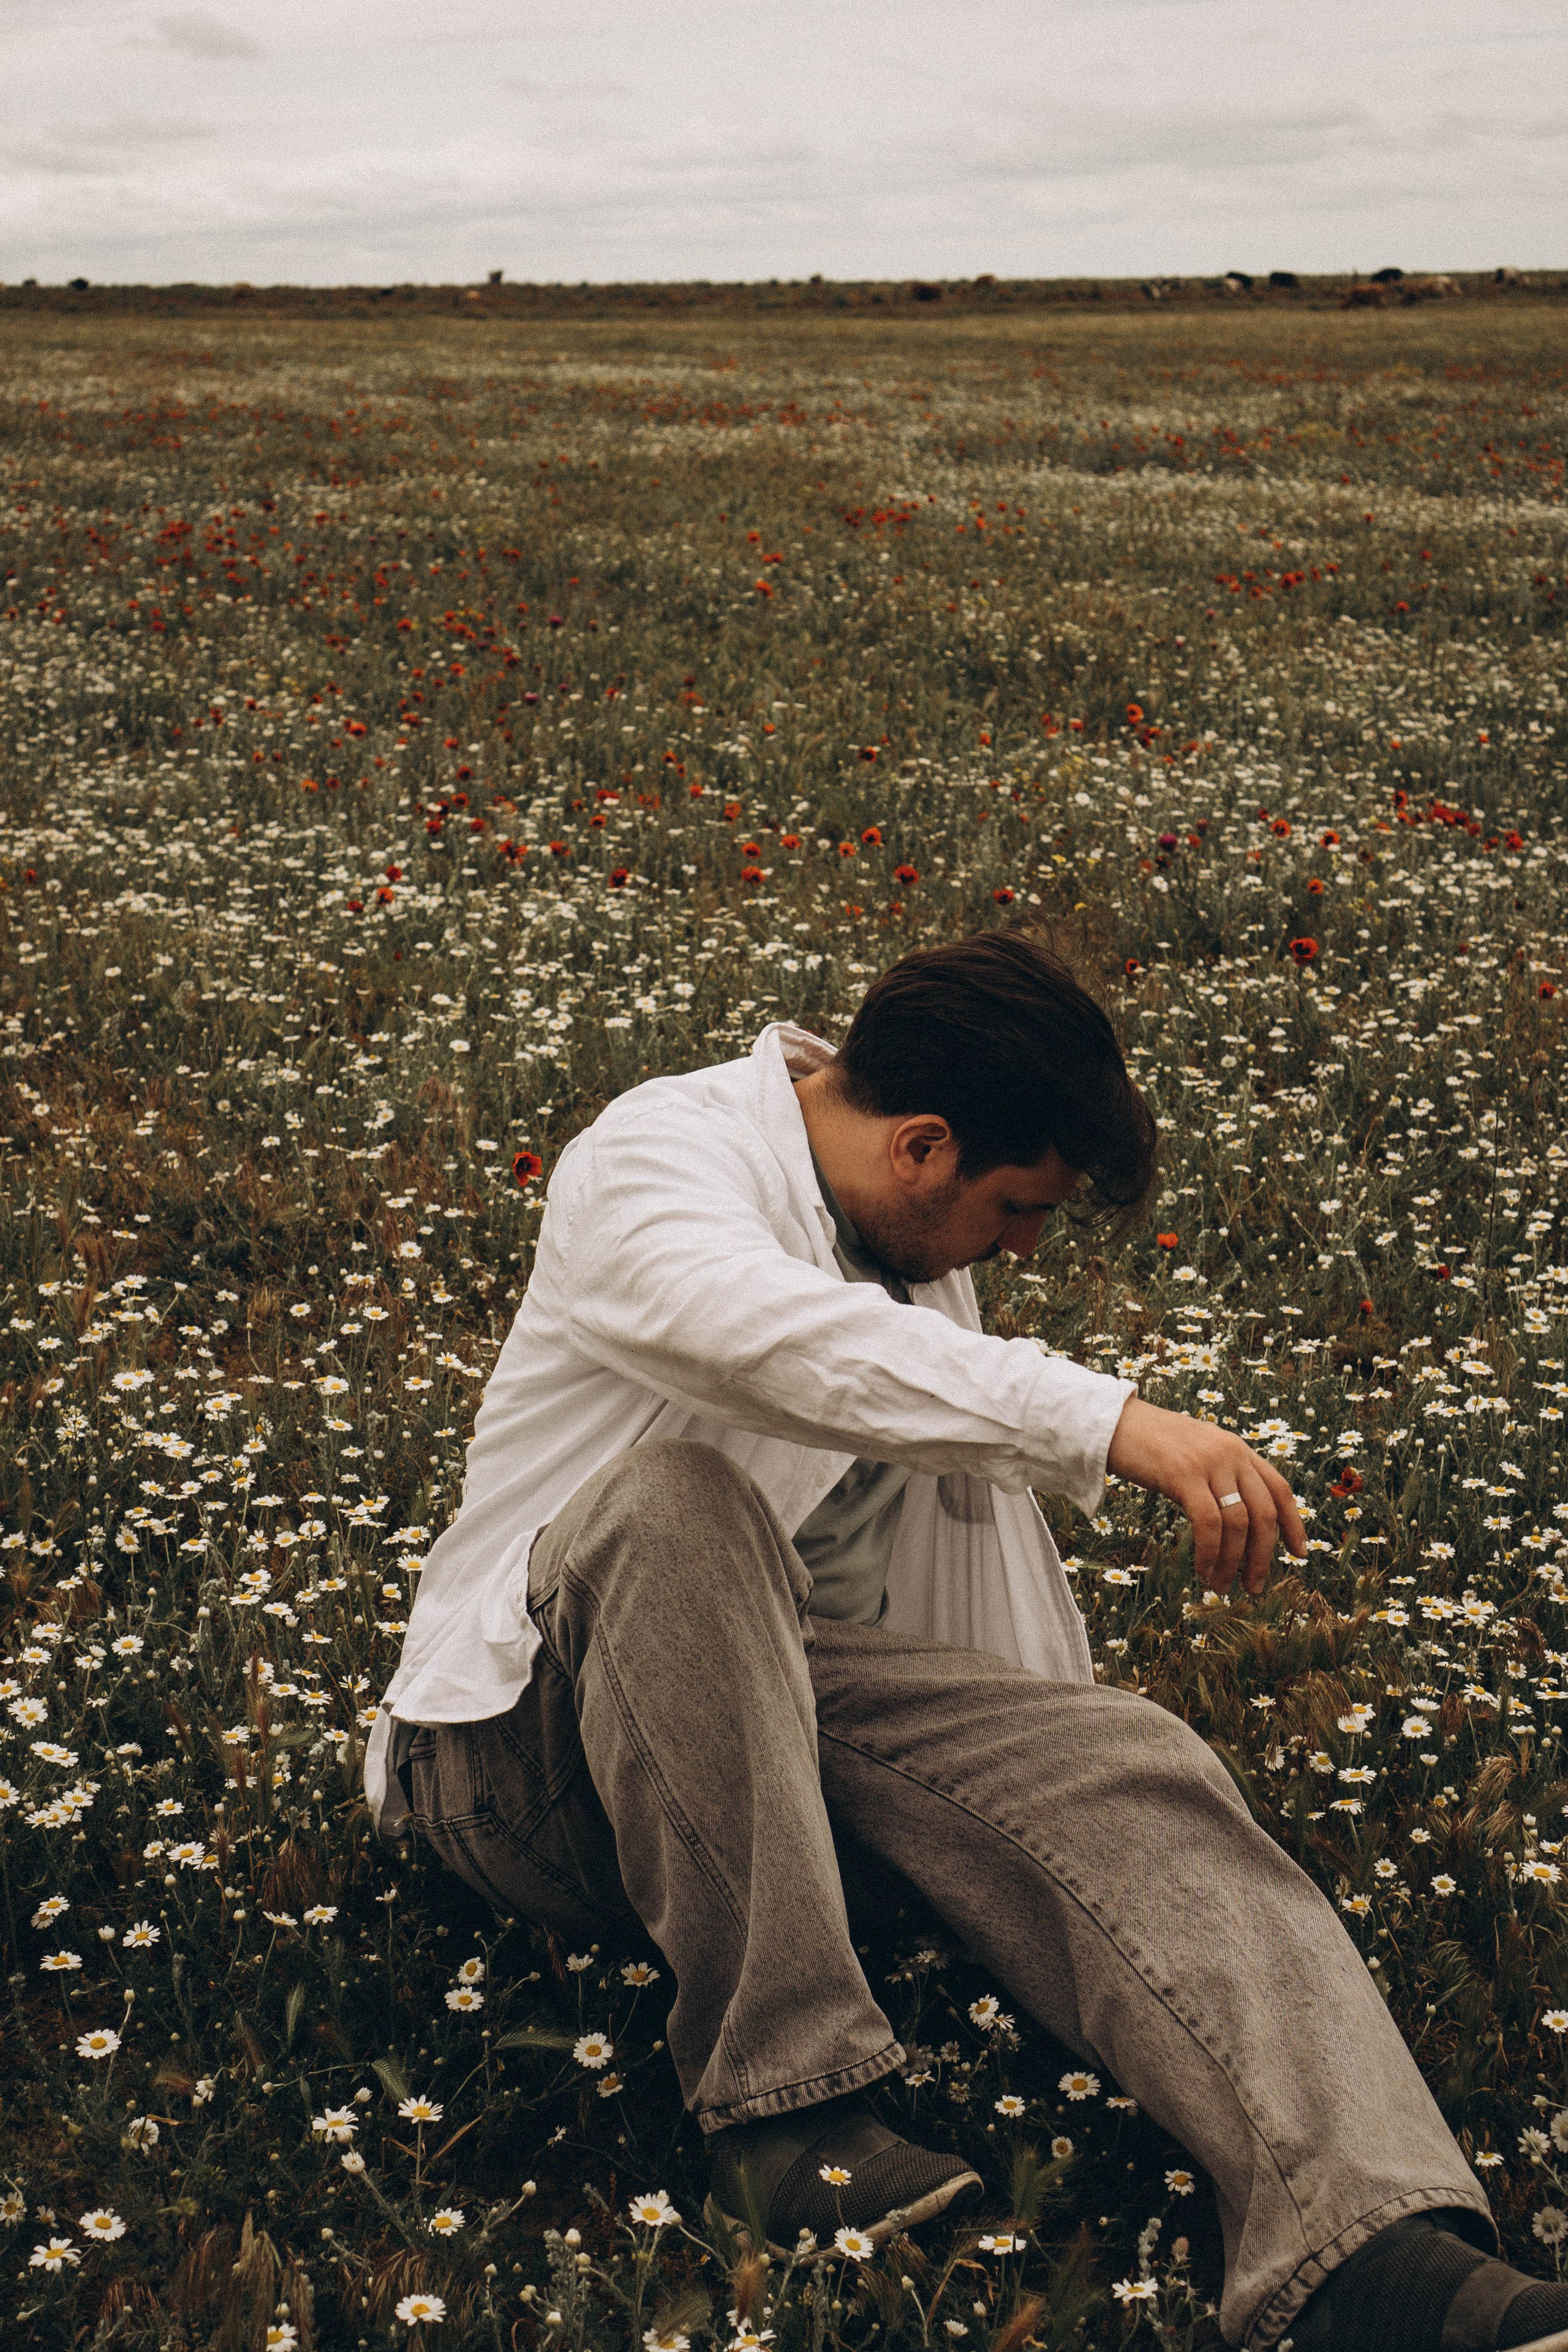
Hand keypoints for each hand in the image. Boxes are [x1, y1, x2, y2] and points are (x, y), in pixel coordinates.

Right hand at [1104, 1395, 1306, 1596]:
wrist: (1112, 1423)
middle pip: (1264, 1512)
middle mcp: (1230, 1453)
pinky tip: (1201, 1568)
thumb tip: (1237, 1523)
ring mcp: (1209, 1462)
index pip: (1280, 1488)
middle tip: (1252, 1586)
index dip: (1294, 1524)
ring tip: (1220, 1586)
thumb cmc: (1149, 1446)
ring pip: (1238, 1523)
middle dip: (1263, 1556)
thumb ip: (1220, 1477)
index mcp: (1238, 1448)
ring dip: (1233, 1562)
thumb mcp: (1196, 1455)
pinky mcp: (1184, 1474)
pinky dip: (1210, 1552)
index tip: (1299, 1554)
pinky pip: (1208, 1523)